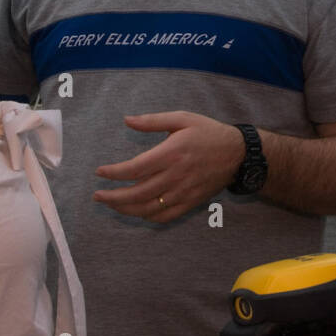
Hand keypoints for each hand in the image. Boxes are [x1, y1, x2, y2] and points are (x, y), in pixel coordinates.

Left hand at [93, 112, 244, 222]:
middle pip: (137, 193)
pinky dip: (148, 217)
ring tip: (112, 204)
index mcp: (171, 153)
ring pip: (148, 208)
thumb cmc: (208, 132)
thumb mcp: (182, 118)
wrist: (238, 154)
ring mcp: (183, 192)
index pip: (135, 169)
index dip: (114, 173)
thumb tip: (126, 120)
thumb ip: (152, 121)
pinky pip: (165, 216)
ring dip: (126, 209)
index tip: (99, 172)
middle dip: (113, 197)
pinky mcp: (190, 202)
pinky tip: (137, 212)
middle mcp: (175, 176)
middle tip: (97, 196)